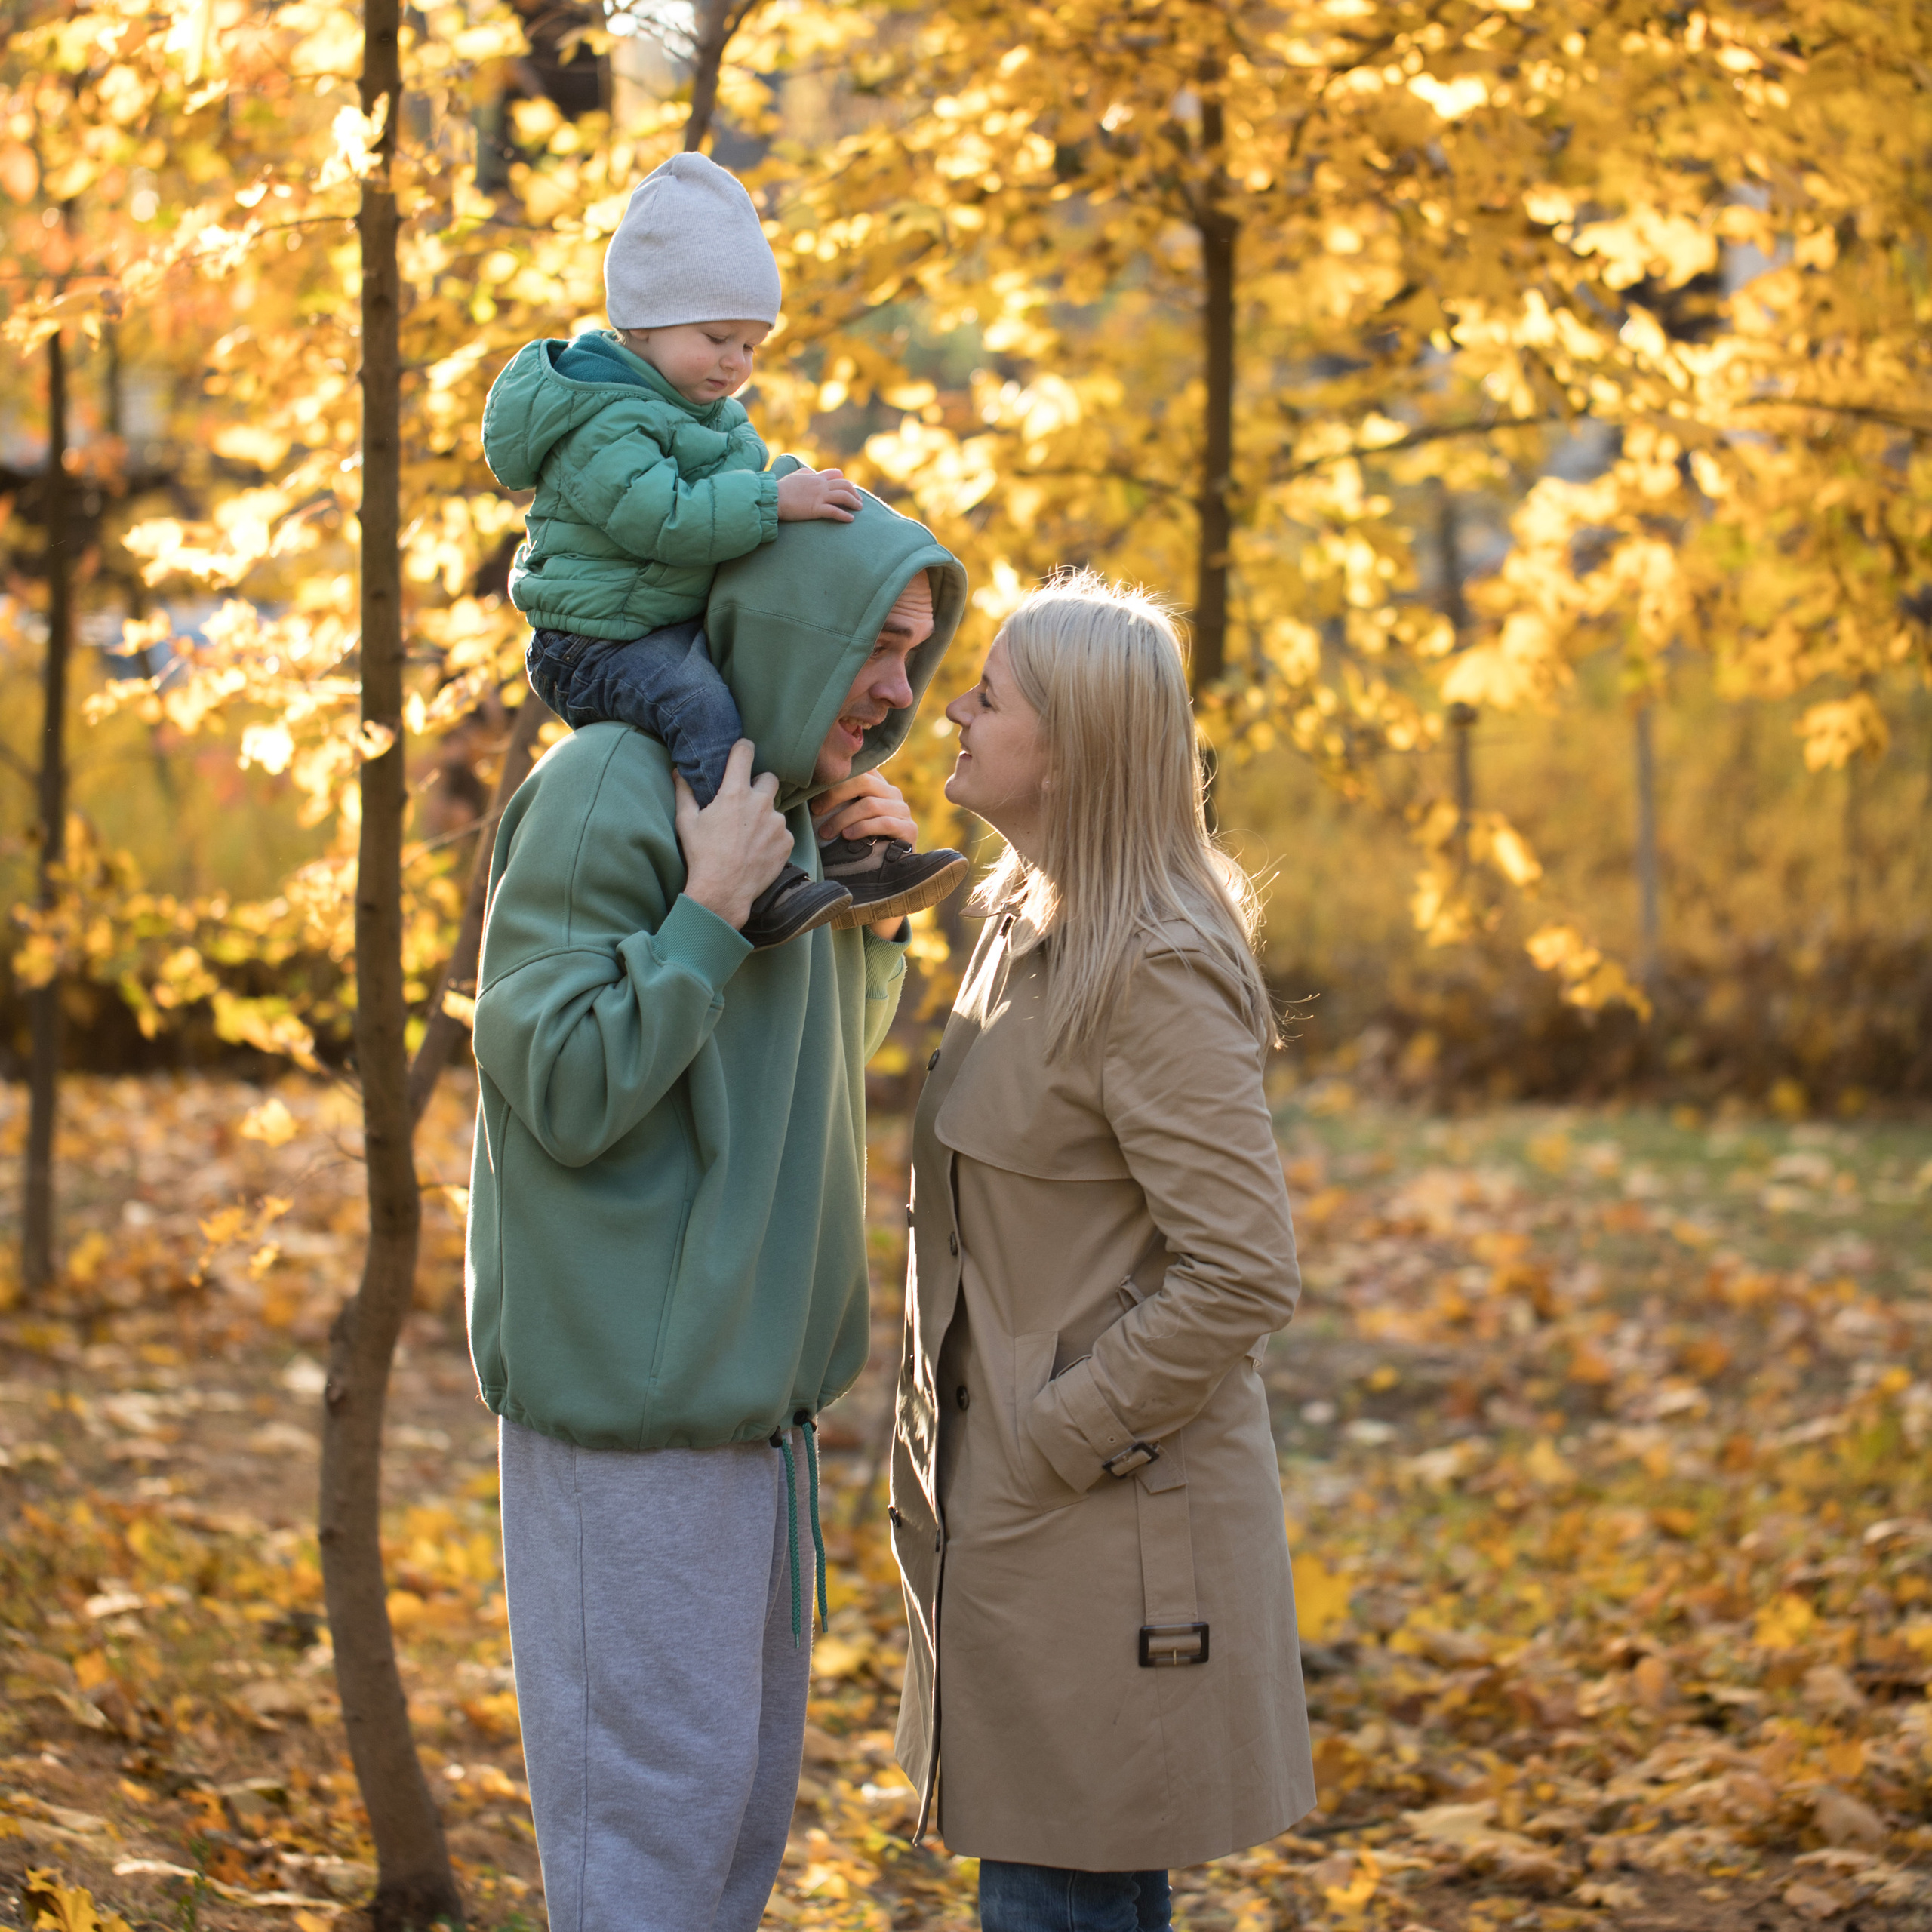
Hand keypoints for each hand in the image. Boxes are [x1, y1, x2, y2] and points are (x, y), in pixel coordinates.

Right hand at [675, 741, 794, 930]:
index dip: (743, 748)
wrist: (723, 891)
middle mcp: (761, 803)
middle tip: (746, 803)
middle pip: (769, 779)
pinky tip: (757, 850)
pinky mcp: (787, 841)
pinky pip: (782, 832)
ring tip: (748, 836)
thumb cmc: (701, 855)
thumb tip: (678, 771)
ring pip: (775, 810)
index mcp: (735, 793)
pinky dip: (772, 838)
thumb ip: (684, 791)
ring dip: (765, 816)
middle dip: (760, 786)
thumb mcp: (686, 822)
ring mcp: (777, 823)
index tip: (743, 750)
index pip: (744, 753)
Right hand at [776, 465, 862, 523]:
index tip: (851, 487)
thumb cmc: (781, 489)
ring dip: (854, 502)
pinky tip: (851, 519)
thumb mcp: (795, 476)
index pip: (836, 474)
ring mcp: (819, 496)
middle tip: (859, 501)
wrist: (773, 497)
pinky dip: (845, 515)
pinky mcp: (816, 509)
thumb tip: (811, 473)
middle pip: (844, 485)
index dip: (845, 481)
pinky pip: (835, 511)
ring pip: (843, 496)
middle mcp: (820, 485)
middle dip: (854, 492)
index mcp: (815, 477)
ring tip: (860, 508)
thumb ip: (805, 474)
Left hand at [810, 770, 916, 846]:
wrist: (886, 870)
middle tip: (816, 811)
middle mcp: (892, 793)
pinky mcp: (909, 829)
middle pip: (863, 782)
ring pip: (870, 804)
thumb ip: (837, 800)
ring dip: (843, 818)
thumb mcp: (847, 816)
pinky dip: (863, 828)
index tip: (814, 795)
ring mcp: (902, 810)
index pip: (860, 769)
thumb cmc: (859, 840)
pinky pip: (885, 823)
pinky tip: (848, 836)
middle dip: (835, 795)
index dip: (836, 778)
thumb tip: (809, 790)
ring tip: (827, 832)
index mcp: (877, 784)